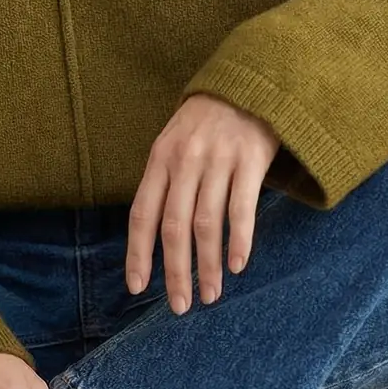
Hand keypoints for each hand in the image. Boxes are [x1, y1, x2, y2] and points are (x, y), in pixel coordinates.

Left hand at [126, 93, 279, 312]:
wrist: (250, 82)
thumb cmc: (208, 121)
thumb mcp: (175, 141)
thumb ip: (165, 181)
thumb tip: (154, 236)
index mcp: (160, 158)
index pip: (143, 213)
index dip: (138, 253)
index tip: (137, 287)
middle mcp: (185, 160)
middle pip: (174, 226)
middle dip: (175, 271)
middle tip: (180, 305)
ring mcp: (218, 159)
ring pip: (207, 223)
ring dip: (207, 265)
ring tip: (210, 295)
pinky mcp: (250, 159)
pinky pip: (242, 208)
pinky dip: (239, 240)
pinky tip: (237, 265)